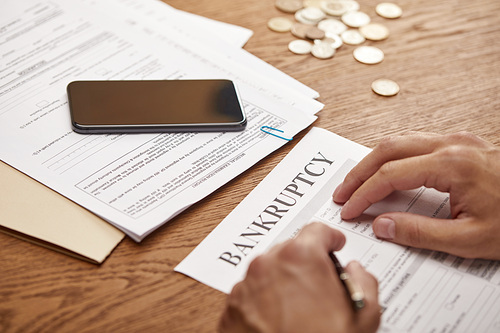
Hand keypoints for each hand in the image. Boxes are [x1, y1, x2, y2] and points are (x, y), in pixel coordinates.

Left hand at [218, 222, 379, 332]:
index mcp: (301, 257)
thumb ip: (364, 282)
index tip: (335, 244)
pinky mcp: (233, 304)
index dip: (331, 238)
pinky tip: (281, 319)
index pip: (318, 230)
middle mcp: (268, 263)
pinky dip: (267, 299)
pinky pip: (254, 291)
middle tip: (322, 287)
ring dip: (285, 281)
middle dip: (308, 263)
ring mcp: (247, 283)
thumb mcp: (362, 317)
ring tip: (301, 310)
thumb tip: (357, 272)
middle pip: (292, 249)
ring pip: (271, 270)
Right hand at [333, 132, 499, 259]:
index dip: (363, 193)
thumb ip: (420, 233)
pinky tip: (388, 172)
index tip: (349, 209)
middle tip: (342, 192)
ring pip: (400, 140)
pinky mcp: (462, 145)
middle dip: (359, 171)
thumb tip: (383, 225)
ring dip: (374, 161)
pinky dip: (393, 157)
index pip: (390, 174)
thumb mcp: (470, 239)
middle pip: (388, 148)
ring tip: (358, 183)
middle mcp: (452, 145)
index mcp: (452, 165)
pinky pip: (416, 143)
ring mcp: (458, 141)